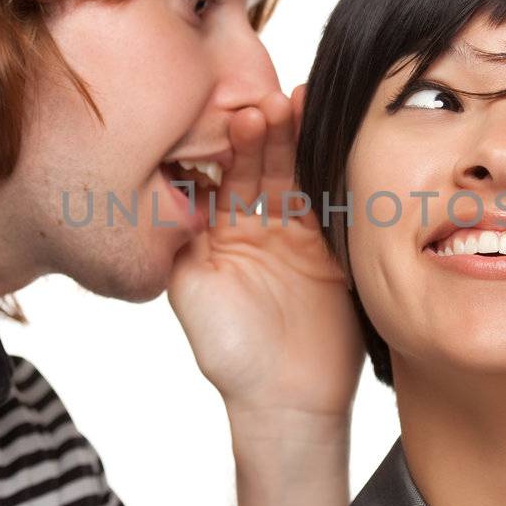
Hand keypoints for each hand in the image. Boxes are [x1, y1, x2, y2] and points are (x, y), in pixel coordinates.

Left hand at [166, 84, 363, 422]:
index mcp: (216, 229)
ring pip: (294, 175)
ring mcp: (295, 232)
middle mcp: (255, 224)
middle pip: (258, 165)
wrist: (286, 400)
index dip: (224, 144)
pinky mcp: (331, 246)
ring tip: (292, 106)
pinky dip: (329, 171)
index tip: (227, 116)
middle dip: (262, 133)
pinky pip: (330, 201)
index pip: (220, 173)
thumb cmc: (231, 353)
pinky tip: (329, 138)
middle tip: (263, 105)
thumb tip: (174, 181)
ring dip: (293, 141)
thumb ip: (184, 234)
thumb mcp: (190, 286)